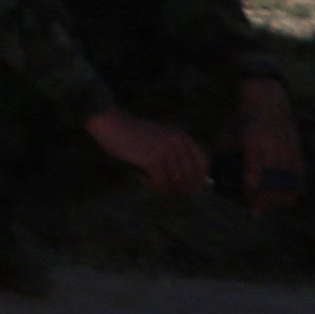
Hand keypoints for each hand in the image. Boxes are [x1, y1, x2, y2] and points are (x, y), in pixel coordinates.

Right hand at [83, 105, 211, 197]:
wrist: (110, 123)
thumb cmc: (132, 133)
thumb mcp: (160, 138)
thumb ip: (175, 154)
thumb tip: (190, 184)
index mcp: (182, 136)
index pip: (204, 162)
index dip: (200, 178)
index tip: (189, 187)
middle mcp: (178, 143)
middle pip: (191, 177)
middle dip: (180, 189)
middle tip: (166, 190)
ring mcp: (167, 151)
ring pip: (177, 183)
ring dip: (165, 189)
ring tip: (151, 184)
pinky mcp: (153, 159)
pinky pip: (161, 183)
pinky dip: (152, 185)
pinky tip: (140, 177)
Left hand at [234, 81, 304, 208]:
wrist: (267, 99)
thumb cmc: (242, 118)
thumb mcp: (228, 134)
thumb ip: (223, 155)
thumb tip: (215, 176)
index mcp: (253, 144)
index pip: (255, 174)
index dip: (251, 190)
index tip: (246, 199)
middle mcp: (272, 147)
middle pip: (272, 181)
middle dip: (265, 199)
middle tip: (257, 211)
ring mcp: (287, 148)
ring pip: (287, 179)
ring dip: (280, 196)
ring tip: (272, 207)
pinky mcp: (296, 148)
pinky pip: (298, 173)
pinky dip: (295, 187)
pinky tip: (290, 199)